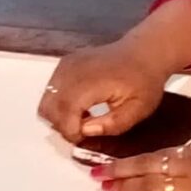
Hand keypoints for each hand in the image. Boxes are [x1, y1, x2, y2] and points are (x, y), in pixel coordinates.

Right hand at [36, 36, 176, 143]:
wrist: (144, 52)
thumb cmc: (145, 82)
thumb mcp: (139, 109)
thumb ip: (113, 124)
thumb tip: (85, 131)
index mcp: (92, 81)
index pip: (65, 112)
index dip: (70, 132)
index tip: (85, 139)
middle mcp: (73, 71)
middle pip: (48, 108)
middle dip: (62, 126)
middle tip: (84, 131)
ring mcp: (66, 65)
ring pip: (46, 100)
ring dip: (60, 115)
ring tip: (83, 118)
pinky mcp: (64, 64)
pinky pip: (50, 90)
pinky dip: (60, 104)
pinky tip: (81, 106)